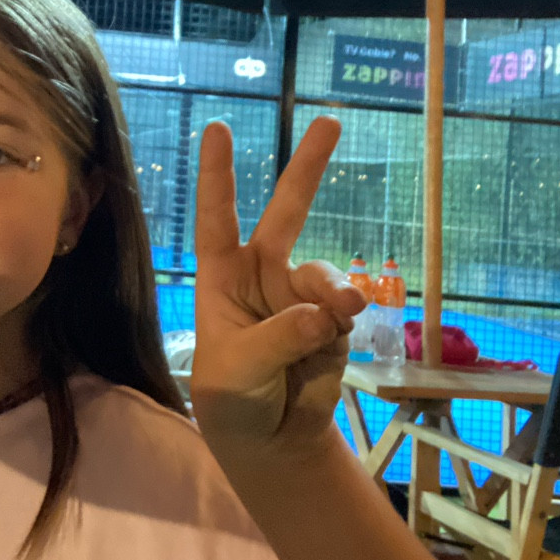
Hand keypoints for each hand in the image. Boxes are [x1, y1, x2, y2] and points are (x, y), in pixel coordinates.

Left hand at [189, 117, 365, 461]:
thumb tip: (325, 312)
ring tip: (334, 318)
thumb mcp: (239, 369)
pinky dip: (341, 323)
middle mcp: (262, 276)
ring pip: (323, 276)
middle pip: (285, 212)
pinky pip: (344, 309)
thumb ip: (279, 338)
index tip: (216, 127)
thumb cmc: (233, 397)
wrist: (271, 438)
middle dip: (308, 167)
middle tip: (329, 121)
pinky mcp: (332, 321)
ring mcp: (300, 295)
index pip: (216, 219)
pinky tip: (331, 343)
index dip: (217, 175)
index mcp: (221, 278)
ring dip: (332, 293)